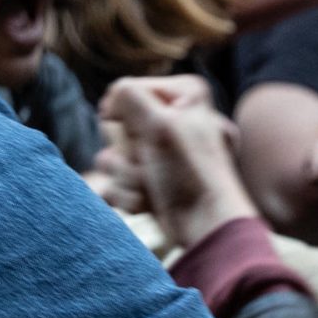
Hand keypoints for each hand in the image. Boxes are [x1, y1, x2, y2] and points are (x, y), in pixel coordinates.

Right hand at [99, 76, 260, 247]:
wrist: (205, 225)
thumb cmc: (191, 173)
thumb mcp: (162, 126)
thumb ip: (130, 97)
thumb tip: (112, 97)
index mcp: (183, 95)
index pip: (124, 93)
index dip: (125, 118)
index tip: (148, 137)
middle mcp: (171, 118)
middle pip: (115, 127)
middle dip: (128, 153)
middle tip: (153, 164)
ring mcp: (157, 151)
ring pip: (111, 158)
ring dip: (128, 178)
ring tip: (154, 187)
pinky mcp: (147, 179)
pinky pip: (115, 183)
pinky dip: (129, 196)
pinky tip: (150, 203)